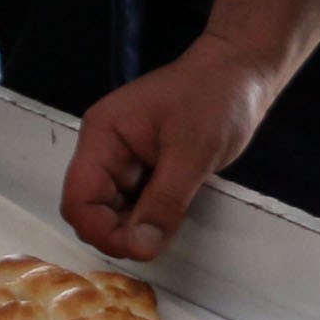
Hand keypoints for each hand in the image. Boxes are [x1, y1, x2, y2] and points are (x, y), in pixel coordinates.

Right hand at [60, 37, 277, 261]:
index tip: (140, 248)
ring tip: (172, 225)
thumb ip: (164, 202)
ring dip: (136, 226)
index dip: (101, 231)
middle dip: (119, 232)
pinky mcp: (144, 166)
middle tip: (158, 241)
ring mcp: (124, 158)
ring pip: (113, 210)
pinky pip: (135, 202)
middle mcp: (105, 148)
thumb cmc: (215, 99)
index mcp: (103, 136)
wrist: (241, 71)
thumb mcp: (193, 153)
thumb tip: (140, 248)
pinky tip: (174, 215)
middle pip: (90, 208)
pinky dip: (150, 217)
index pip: (78, 198)